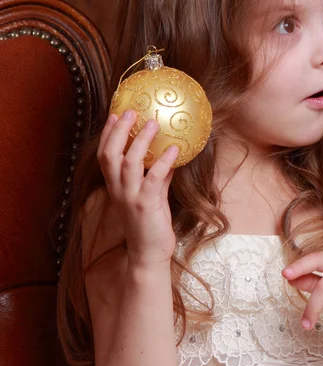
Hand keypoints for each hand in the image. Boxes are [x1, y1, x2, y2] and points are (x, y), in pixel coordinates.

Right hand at [97, 109, 179, 267]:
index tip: (114, 114)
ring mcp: (131, 197)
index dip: (108, 134)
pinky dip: (164, 162)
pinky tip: (175, 149)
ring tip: (154, 124)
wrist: (149, 254)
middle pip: (110, 154)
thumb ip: (159, 176)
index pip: (105, 155)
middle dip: (119, 131)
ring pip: (129, 163)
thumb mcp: (153, 196)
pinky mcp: (146, 205)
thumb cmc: (150, 224)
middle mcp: (118, 189)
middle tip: (131, 112)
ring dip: (142, 141)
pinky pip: (154, 179)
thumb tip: (170, 154)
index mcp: (116, 186)